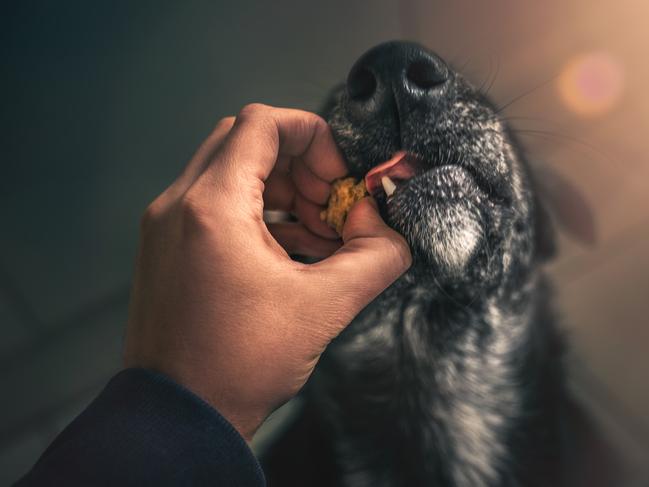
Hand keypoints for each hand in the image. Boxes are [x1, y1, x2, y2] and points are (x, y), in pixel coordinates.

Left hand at [123, 104, 410, 440]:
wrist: (180, 415)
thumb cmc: (238, 365)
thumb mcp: (323, 307)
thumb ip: (374, 257)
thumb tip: (388, 229)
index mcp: (212, 207)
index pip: (262, 124)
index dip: (313, 135)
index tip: (338, 176)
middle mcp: (179, 205)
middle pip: (246, 143)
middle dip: (300, 166)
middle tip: (330, 205)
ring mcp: (166, 226)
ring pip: (230, 173)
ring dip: (281, 191)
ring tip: (318, 233)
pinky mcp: (167, 248)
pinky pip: (216, 206)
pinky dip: (258, 213)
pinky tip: (292, 249)